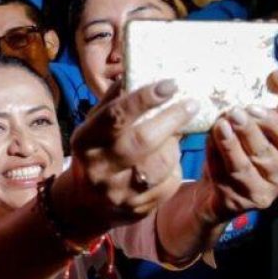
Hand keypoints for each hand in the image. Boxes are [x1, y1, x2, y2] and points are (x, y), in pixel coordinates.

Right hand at [55, 80, 197, 235]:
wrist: (86, 203)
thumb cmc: (97, 151)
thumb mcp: (94, 126)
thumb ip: (114, 101)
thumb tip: (136, 69)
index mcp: (86, 141)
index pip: (116, 116)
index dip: (145, 99)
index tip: (170, 84)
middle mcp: (99, 168)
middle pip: (143, 140)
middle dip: (172, 119)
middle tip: (191, 104)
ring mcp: (118, 192)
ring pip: (161, 163)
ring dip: (174, 145)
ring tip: (175, 134)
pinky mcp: (137, 209)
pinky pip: (168, 184)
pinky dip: (174, 167)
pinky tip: (169, 160)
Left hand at [196, 106, 277, 223]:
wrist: (215, 194)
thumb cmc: (239, 158)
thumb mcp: (251, 139)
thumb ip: (254, 123)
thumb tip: (241, 104)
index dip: (273, 122)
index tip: (254, 107)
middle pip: (265, 153)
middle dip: (249, 131)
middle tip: (235, 113)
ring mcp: (259, 195)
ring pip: (242, 167)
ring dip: (230, 144)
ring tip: (220, 125)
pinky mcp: (237, 204)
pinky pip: (222, 177)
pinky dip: (214, 157)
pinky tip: (208, 140)